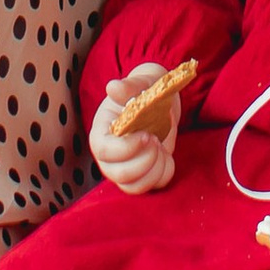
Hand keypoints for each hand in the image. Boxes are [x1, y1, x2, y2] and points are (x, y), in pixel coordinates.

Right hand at [90, 67, 181, 195]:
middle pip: (117, 174)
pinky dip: (164, 173)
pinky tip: (166, 155)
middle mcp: (110, 154)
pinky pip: (151, 186)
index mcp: (103, 130)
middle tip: (156, 139)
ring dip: (154, 169)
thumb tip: (113, 87)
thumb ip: (129, 87)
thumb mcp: (142, 83)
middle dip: (143, 161)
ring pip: (133, 186)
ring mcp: (125, 167)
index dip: (125, 148)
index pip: (103, 149)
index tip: (146, 135)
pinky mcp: (142, 176)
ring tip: (161, 146)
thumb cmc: (147, 90)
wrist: (160, 102)